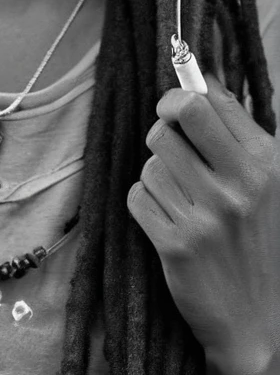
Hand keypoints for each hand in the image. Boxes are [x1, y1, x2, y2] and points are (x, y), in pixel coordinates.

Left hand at [127, 73, 279, 374]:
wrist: (259, 323)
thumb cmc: (259, 240)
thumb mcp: (267, 182)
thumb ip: (237, 133)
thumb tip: (201, 79)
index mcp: (264, 163)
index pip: (209, 98)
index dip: (184, 93)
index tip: (178, 105)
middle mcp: (237, 186)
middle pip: (174, 117)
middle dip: (164, 122)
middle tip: (170, 137)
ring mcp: (206, 217)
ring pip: (152, 160)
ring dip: (158, 172)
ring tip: (180, 195)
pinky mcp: (175, 245)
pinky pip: (137, 196)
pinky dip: (145, 204)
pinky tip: (167, 219)